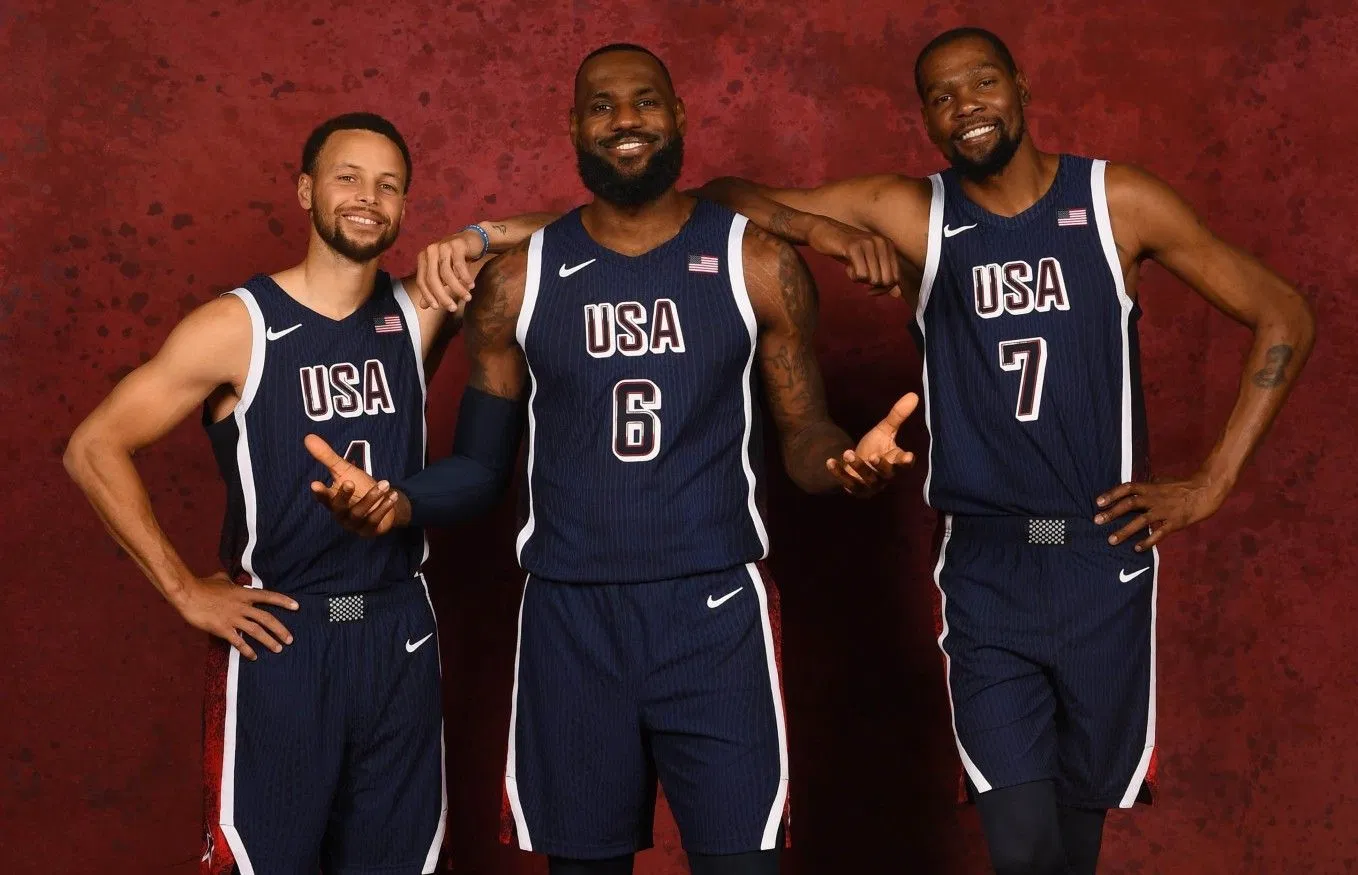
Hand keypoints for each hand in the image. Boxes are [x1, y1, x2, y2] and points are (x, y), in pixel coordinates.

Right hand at [172, 572, 297, 660]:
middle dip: (280, 629)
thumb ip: (230, 581)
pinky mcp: (222, 628)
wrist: (187, 594)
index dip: (283, 601)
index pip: (268, 596)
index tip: (297, 606)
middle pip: (267, 618)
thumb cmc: (203, 585)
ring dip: (269, 641)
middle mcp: (242, 606)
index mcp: (243, 593)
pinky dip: (247, 650)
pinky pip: (238, 641)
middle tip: (290, 639)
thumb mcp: (220, 578)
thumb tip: (230, 579)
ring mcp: (233, 618)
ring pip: (256, 631)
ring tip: (278, 648)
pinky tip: (254, 657)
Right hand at [304, 434, 409, 536]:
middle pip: (338, 507)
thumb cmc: (359, 486)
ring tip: (384, 484)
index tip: (314, 484)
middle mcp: (340, 514)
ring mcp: (354, 524)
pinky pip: (374, 520)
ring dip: (371, 498)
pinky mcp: (369, 530)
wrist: (382, 503)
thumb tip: (308, 437)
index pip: (323, 497)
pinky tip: (392, 496)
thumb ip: (327, 456)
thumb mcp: (344, 470)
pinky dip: (384, 508)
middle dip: (344, 495)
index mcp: (332, 500)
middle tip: (350, 482)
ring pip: (359, 513)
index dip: (319, 492)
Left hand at [413, 228, 482, 311]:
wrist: (472, 240)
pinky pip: (459, 265)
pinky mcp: (457, 244)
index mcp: (423, 258)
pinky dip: (465, 277)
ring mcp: (443, 246)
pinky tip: (471, 285)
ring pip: (447, 273)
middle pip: (433, 278)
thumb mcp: (442, 273)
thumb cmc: (455, 258)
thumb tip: (423, 306)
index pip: (422, 281)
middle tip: (453, 308)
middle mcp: (430, 251)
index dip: (428, 296)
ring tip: (467, 298)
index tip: (437, 307)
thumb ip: (432, 287)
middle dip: (443, 296)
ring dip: (457, 288)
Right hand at [805, 216, 901, 293]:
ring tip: (852, 268)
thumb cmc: (845, 249)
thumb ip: (883, 275)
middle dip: (873, 286)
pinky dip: (853, 276)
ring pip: (874, 279)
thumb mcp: (867, 262)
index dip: (884, 289)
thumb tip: (898, 295)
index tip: (870, 290)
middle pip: (886, 280)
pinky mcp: (854, 247)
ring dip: (860, 279)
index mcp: (888, 245)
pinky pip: (861, 274)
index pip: (896, 277)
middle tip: (859, 278)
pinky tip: (848, 267)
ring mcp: (869, 243)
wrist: (823, 231)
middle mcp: (882, 242)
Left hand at [825, 392, 918, 496]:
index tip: (908, 456)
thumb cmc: (875, 446)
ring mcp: (870, 485)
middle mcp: (885, 476)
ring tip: (847, 452)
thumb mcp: (885, 430)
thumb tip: (913, 395)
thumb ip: (897, 415)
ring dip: (857, 466)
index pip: (904, 463)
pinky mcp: (855, 488)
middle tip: (873, 456)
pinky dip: (838, 472)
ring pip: (866, 478)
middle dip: (880, 466)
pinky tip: (829, 462)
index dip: (906, 461)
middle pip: (886, 473)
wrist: (855, 464)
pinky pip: (847, 482)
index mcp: (895, 462)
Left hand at [1094, 475, 1229, 550]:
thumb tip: (1134, 489)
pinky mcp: (1175, 522)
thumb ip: (1149, 486)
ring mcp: (1165, 510)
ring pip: (1141, 520)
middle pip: (1130, 504)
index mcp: (1151, 487)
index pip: (1128, 488)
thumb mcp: (1164, 481)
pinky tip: (1137, 549)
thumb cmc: (1185, 485)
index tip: (1098, 502)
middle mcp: (1155, 498)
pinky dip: (1147, 541)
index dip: (1112, 494)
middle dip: (1112, 513)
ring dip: (1124, 530)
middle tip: (1097, 521)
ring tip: (1111, 540)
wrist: (1208, 489)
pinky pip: (1159, 533)